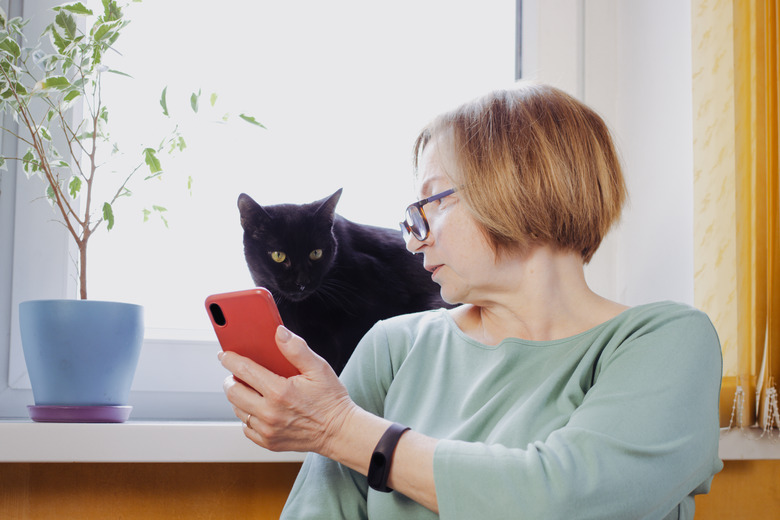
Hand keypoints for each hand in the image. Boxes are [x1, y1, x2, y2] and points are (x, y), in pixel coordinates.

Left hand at [220, 325, 355, 455]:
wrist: (339, 431)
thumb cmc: (331, 399)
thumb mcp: (319, 368)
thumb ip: (297, 349)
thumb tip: (279, 333)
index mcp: (279, 392)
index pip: (244, 370)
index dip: (230, 359)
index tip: (224, 354)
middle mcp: (269, 413)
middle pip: (233, 392)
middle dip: (231, 379)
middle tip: (237, 373)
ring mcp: (267, 430)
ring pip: (238, 410)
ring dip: (239, 397)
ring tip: (249, 388)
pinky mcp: (268, 442)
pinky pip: (246, 427)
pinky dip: (247, 416)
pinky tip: (258, 407)